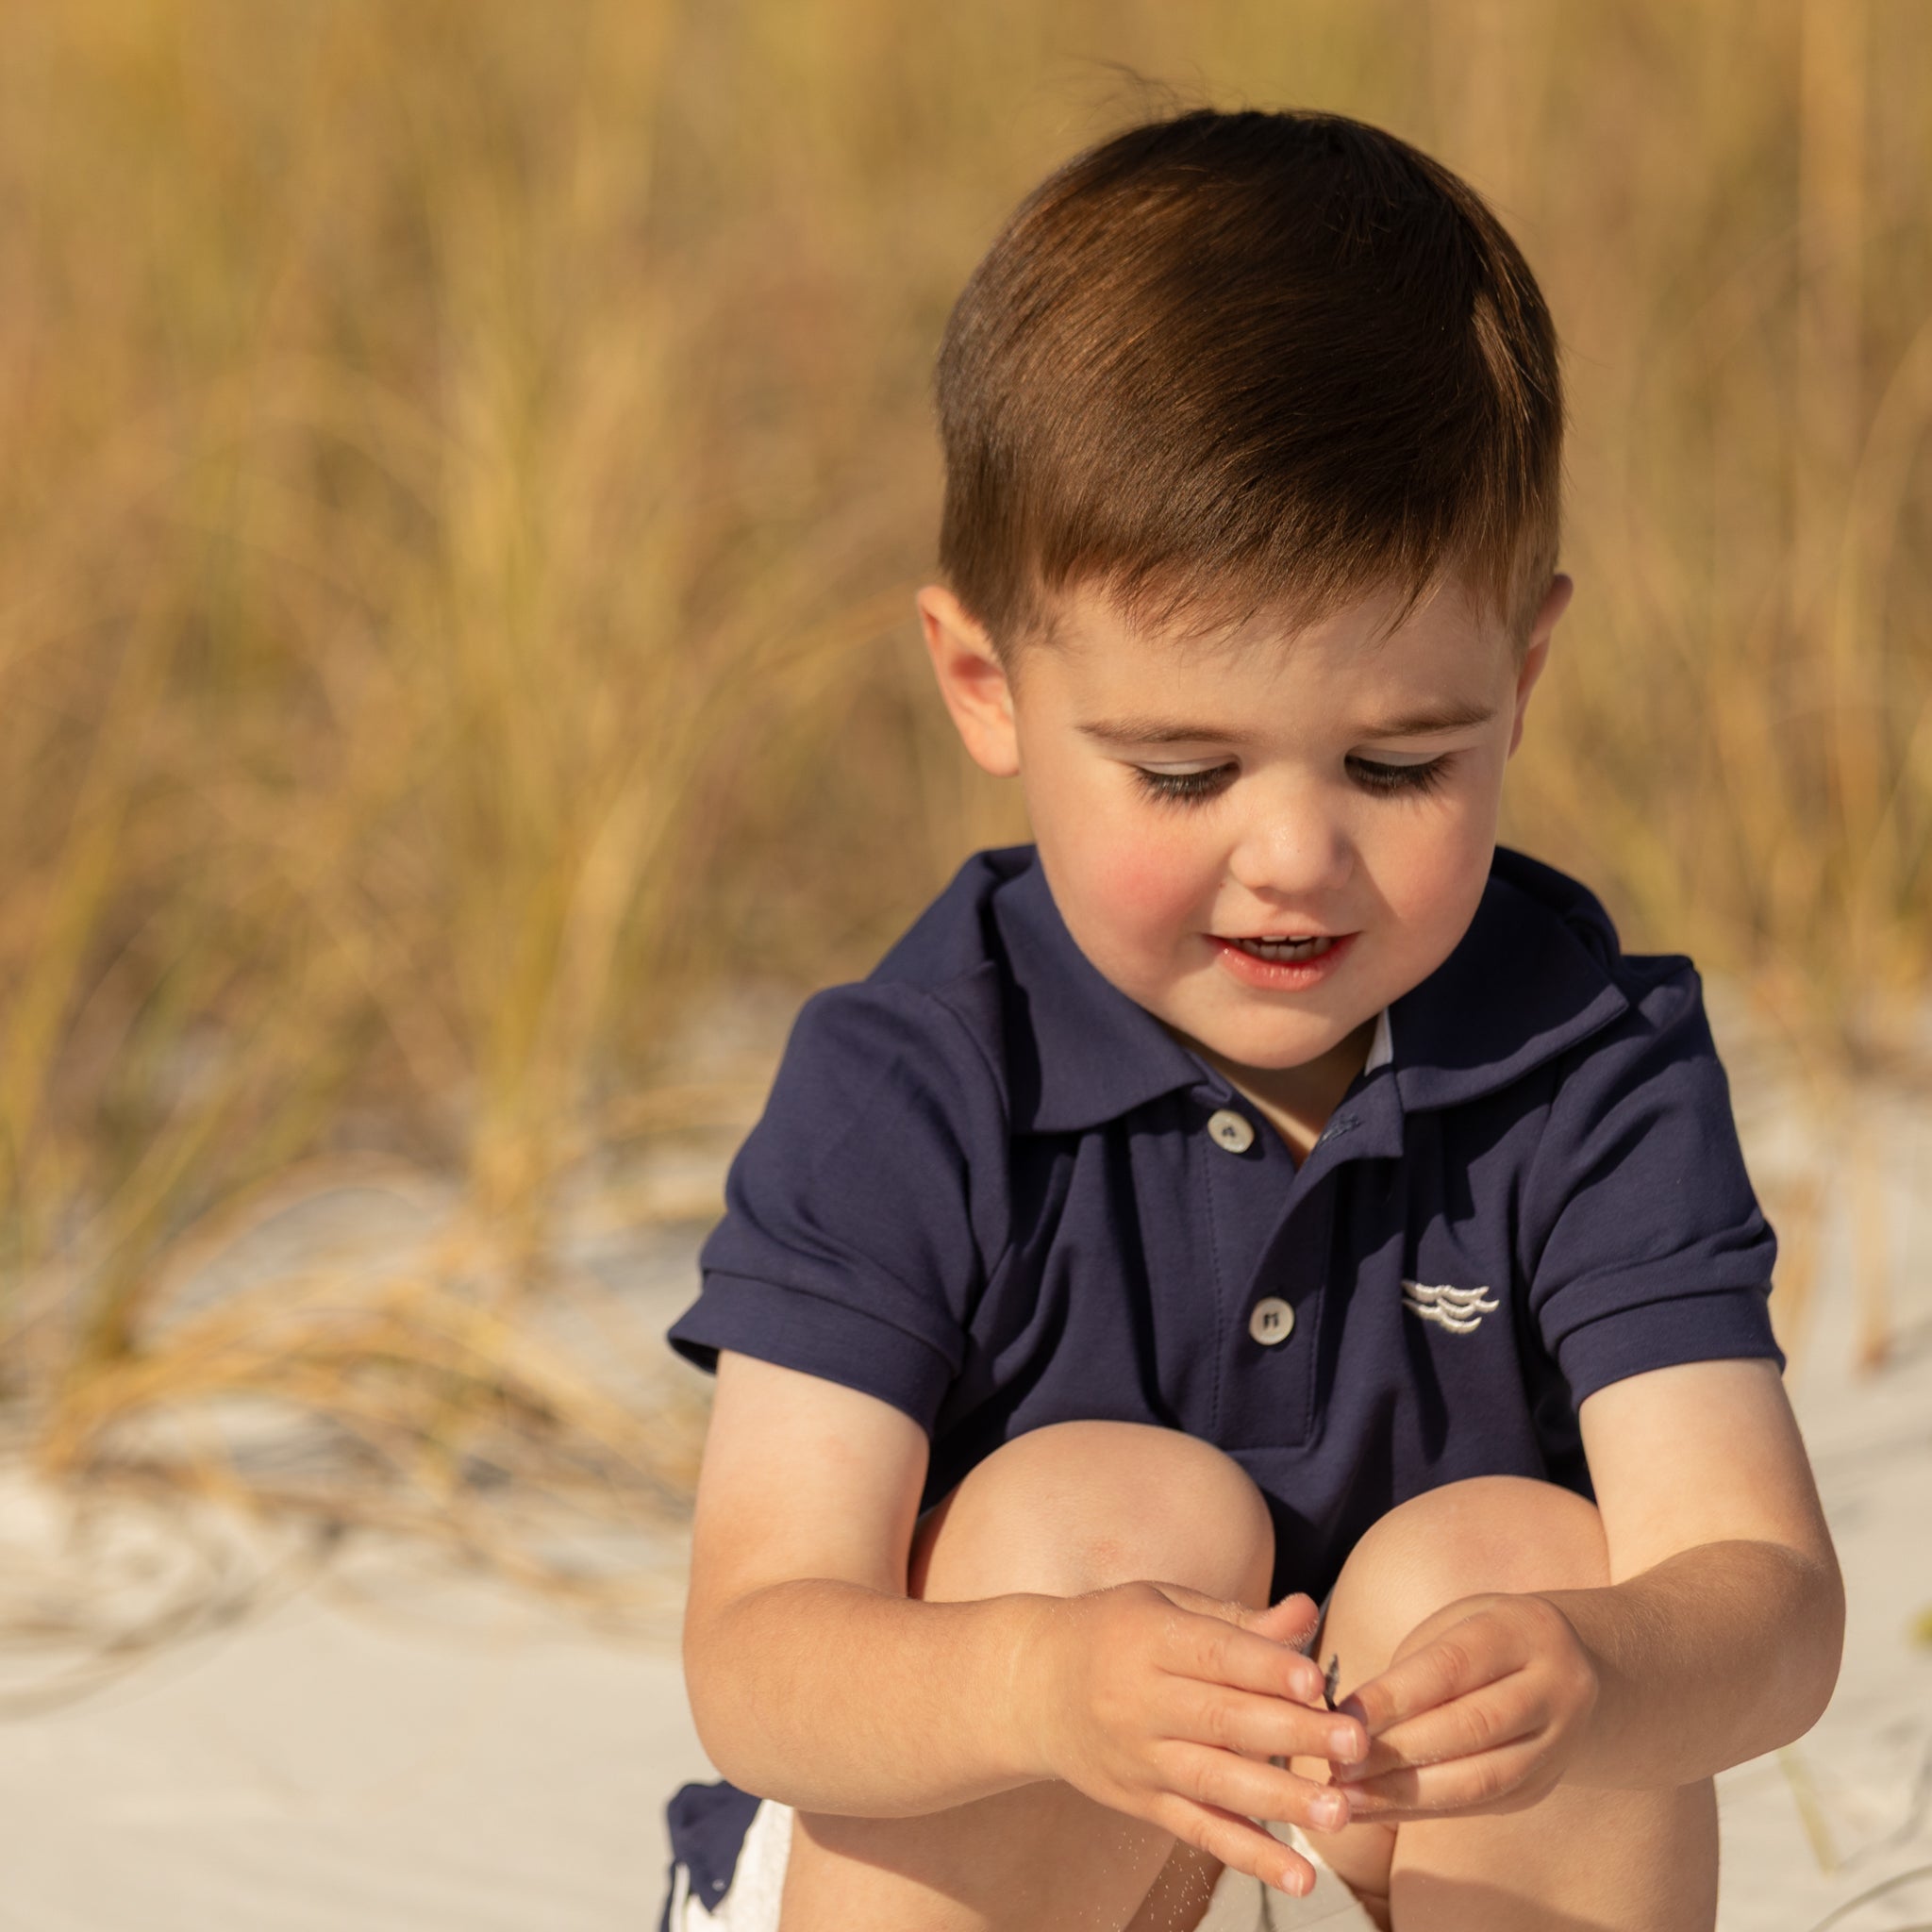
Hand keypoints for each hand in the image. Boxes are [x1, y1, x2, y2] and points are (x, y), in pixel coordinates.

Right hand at [1019, 1582, 1371, 1898]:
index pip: (1214, 1654)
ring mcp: (1140, 1758)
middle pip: (1221, 1720)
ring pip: (1214, 1782)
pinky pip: (1199, 1831)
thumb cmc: (1115, 1632)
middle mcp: (1140, 1700)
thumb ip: (1238, 1619)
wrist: (1031, 1687)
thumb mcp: (1165, 1606)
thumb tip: (1306, 1611)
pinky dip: (1250, 1855)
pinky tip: (1300, 1876)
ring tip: (1338, 1811)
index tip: (1317, 1681)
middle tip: (1354, 1744)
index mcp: (1148, 1637)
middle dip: (1291, 1733)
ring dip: (1280, 1799)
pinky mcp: (1142, 1803)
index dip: (1265, 1666)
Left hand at [1329, 1591, 1600, 1821]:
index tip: (1342, 1718)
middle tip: (1338, 1766)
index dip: (1394, 1697)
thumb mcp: (1457, 1624)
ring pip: (1480, 1778)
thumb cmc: (1487, 1638)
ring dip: (1407, 1794)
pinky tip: (1377, 1809)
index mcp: (1523, 1632)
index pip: (1451, 1668)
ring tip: (1348, 1797)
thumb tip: (1350, 1720)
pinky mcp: (1541, 1786)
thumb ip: (1413, 1667)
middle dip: (1397, 1752)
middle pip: (1470, 1728)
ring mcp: (1556, 1744)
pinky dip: (1423, 1810)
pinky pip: (1479, 1804)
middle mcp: (1553, 1689)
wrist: (1573, 1667)